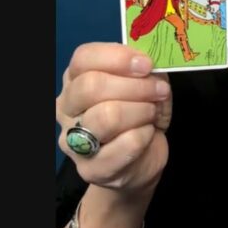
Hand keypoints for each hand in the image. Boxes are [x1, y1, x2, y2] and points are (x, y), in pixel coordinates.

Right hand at [56, 43, 171, 192]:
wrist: (139, 162)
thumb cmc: (139, 115)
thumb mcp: (145, 84)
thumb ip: (144, 71)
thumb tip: (150, 62)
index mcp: (76, 79)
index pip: (83, 58)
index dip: (117, 58)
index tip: (147, 64)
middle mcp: (67, 108)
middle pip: (91, 86)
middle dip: (135, 86)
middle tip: (159, 90)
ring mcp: (74, 141)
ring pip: (107, 116)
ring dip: (141, 110)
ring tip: (153, 113)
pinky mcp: (90, 169)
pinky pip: (125, 144)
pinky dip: (145, 135)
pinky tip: (148, 134)